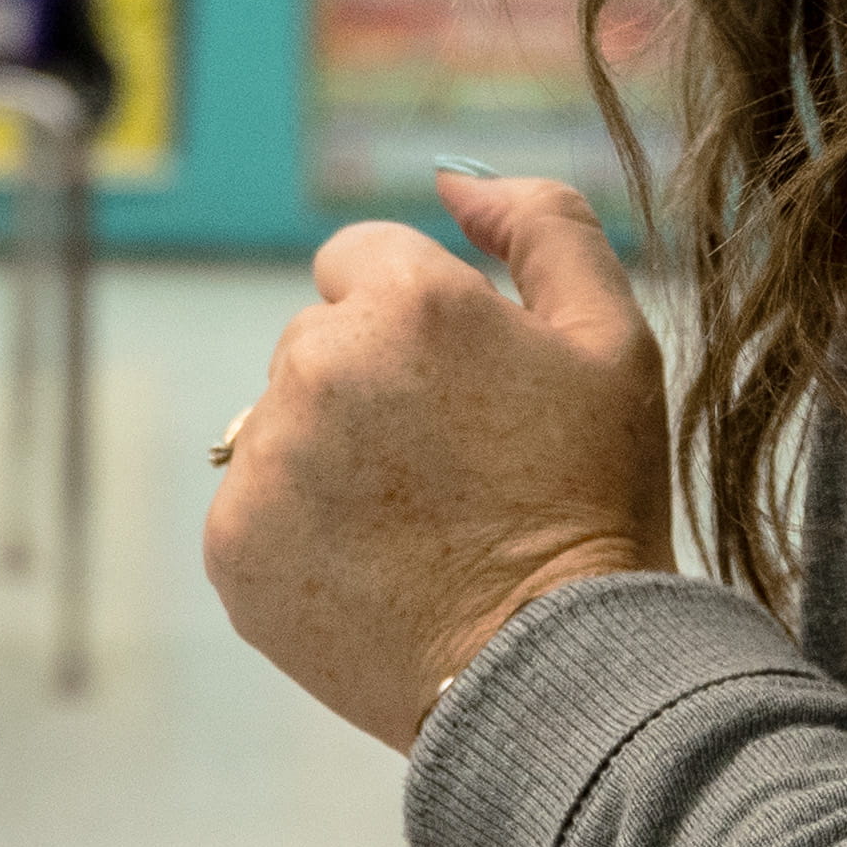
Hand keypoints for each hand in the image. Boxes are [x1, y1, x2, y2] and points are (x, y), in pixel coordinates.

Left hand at [201, 170, 676, 751]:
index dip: (418, 322)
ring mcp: (265, 458)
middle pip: (316, 341)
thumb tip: (454, 179)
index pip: (359, 259)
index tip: (460, 388)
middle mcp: (317, 365)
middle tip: (450, 467)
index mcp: (406, 301)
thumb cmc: (594, 502)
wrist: (554, 668)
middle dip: (371, 385)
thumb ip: (543, 225)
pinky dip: (299, 530)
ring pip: (281, 422)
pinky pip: (254, 504)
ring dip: (331, 455)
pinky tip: (373, 566)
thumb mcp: (613, 341)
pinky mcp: (233, 543)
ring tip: (416, 523)